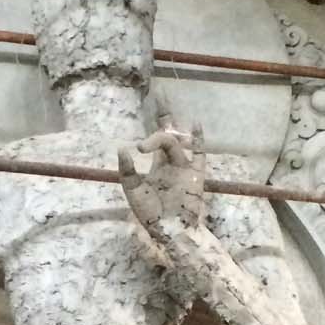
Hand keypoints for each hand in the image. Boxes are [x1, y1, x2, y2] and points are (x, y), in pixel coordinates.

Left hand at [118, 102, 205, 239]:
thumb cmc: (151, 214)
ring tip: (151, 134)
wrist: (170, 231)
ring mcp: (185, 167)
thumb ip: (127, 169)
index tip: (149, 102)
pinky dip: (198, 141)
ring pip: (175, 144)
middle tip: (159, 93)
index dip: (152, 124)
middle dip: (163, 115)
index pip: (155, 139)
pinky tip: (195, 125)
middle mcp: (172, 162)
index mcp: (158, 164)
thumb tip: (124, 147)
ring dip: (163, 138)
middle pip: (167, 133)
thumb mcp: (132, 190)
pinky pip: (200, 155)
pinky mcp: (196, 175)